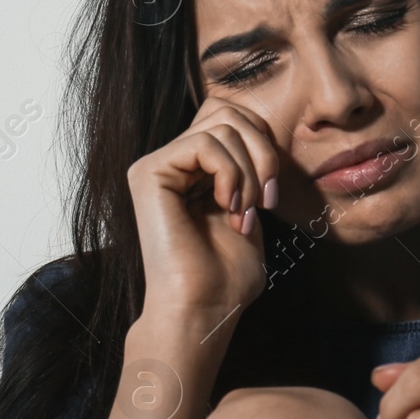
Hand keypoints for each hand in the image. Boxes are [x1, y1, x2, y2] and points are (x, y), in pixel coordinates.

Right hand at [127, 98, 279, 321]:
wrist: (204, 308)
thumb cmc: (227, 274)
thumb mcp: (250, 208)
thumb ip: (250, 166)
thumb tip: (263, 132)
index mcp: (194, 168)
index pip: (234, 117)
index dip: (263, 145)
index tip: (271, 195)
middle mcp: (171, 161)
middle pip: (228, 110)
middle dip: (262, 151)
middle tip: (266, 199)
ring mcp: (158, 165)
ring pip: (222, 125)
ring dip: (249, 171)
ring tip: (244, 212)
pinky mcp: (149, 173)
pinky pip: (205, 144)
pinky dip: (230, 174)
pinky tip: (228, 208)